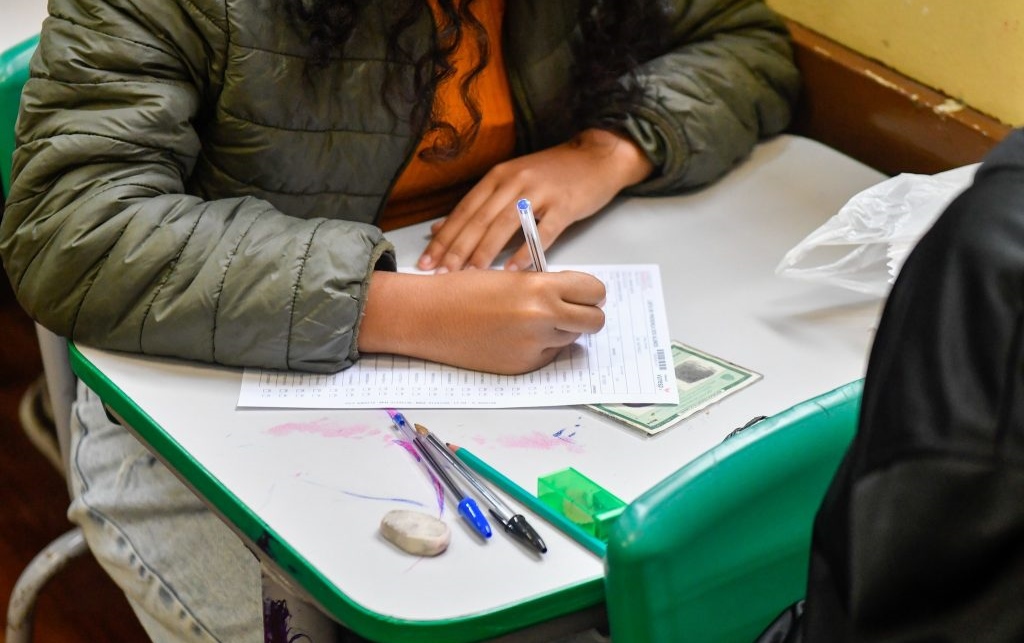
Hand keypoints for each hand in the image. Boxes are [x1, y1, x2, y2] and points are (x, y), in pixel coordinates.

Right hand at [357, 269, 605, 373]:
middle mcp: (542, 319)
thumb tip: (575, 296)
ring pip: (572, 339)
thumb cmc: (464, 291)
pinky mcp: (522, 367)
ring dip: (562, 331)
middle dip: (586, 314)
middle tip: (570, 309)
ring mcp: (533, 347)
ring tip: (532, 321)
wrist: (428, 317)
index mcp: (540, 288)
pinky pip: (548, 355)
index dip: (590, 292)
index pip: (594, 291)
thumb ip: (546, 286)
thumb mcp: (512, 278)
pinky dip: (540, 347)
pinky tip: (514, 337)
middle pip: (594, 321)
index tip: (582, 292)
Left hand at [417, 128, 652, 272]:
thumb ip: (478, 204)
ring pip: (505, 225)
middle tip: (441, 274)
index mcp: (498, 176)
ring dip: (485, 251)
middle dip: (457, 249)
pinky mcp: (565, 205)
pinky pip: (542, 232)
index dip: (444, 237)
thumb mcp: (510, 181)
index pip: (464, 210)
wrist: (596, 156)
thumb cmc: (552, 173)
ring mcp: (540, 192)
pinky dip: (526, 252)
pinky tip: (512, 269)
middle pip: (480, 219)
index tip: (427, 261)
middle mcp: (515, 181)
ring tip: (469, 274)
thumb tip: (440, 227)